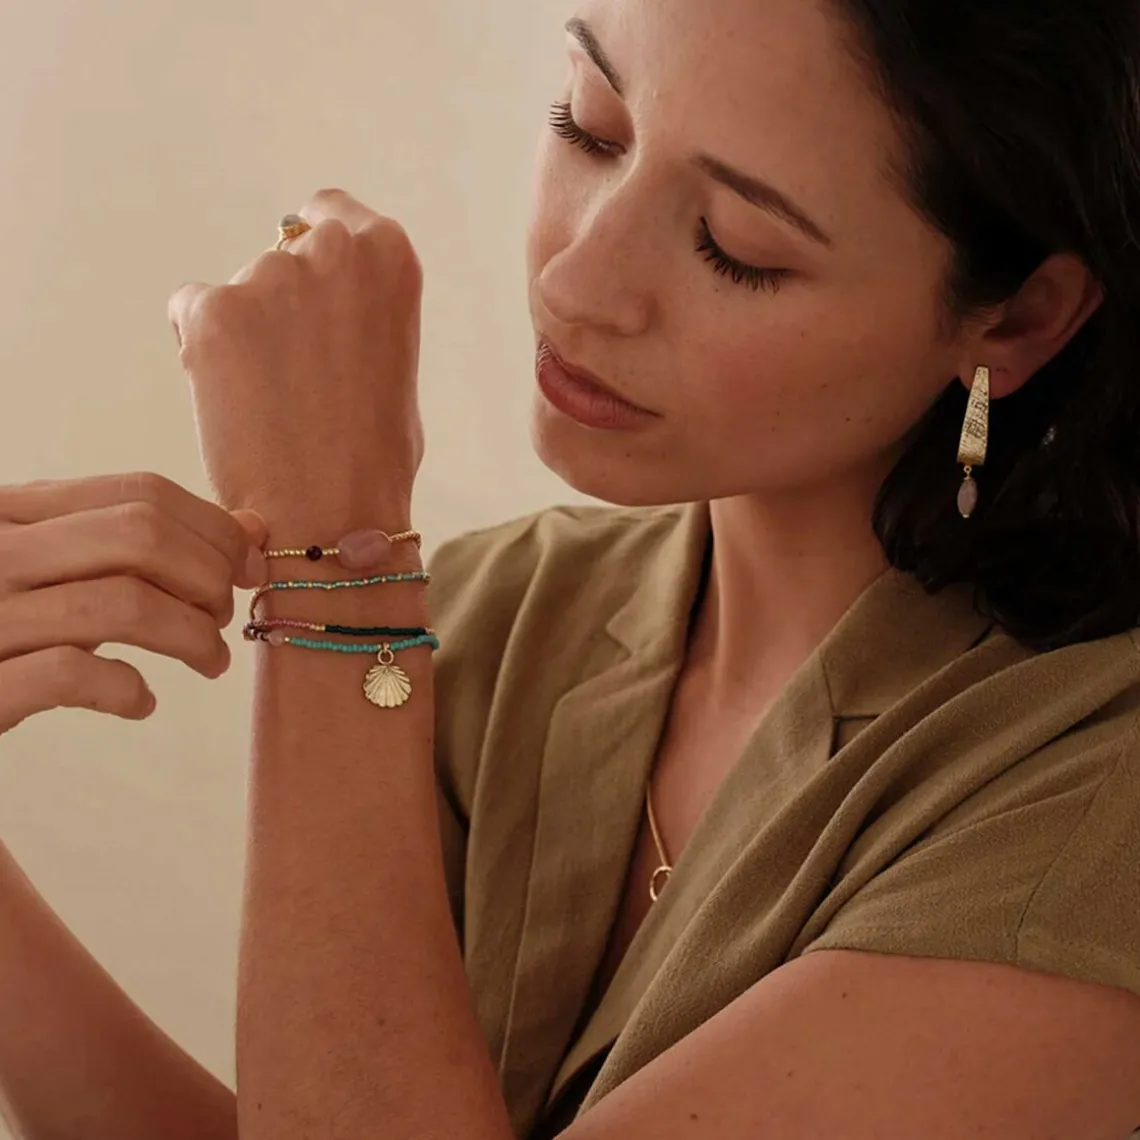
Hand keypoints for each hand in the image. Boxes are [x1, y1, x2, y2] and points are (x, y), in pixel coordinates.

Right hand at [0, 473, 266, 733]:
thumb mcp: (56, 566)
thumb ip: (138, 543)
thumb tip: (252, 528)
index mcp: (10, 510)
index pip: (139, 493)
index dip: (214, 528)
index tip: (248, 567)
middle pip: (141, 536)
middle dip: (208, 576)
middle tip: (224, 616)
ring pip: (121, 604)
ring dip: (191, 636)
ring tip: (210, 661)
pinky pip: (73, 673)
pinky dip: (127, 690)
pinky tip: (139, 702)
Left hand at [168, 189, 425, 540]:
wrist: (335, 517)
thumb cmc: (375, 456)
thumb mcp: (394, 360)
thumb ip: (361, 312)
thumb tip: (323, 305)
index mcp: (389, 256)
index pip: (331, 212)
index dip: (317, 251)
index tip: (312, 291)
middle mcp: (332, 252)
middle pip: (284, 252)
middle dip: (282, 298)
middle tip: (290, 368)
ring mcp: (269, 277)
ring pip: (239, 289)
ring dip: (244, 331)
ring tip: (268, 403)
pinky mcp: (212, 312)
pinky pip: (192, 312)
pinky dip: (204, 350)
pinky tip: (234, 403)